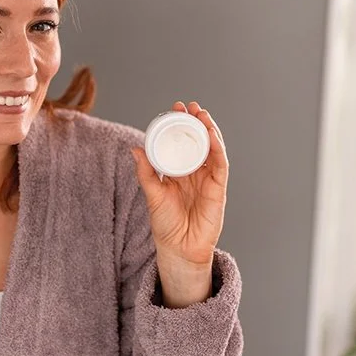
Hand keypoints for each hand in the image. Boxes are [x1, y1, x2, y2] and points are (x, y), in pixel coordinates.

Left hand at [130, 101, 228, 304]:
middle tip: (188, 106)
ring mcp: (208, 180)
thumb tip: (135, 149)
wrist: (179, 249)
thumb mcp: (153, 195)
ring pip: (212, 148)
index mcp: (180, 172)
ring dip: (208, 130)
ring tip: (201, 113)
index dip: (180, 125)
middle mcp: (196, 173)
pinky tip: (212, 135)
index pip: (182, 143)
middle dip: (195, 122)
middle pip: (199, 141)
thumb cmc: (166, 225)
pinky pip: (220, 164)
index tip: (174, 109)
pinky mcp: (218, 189)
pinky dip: (217, 148)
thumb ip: (146, 173)